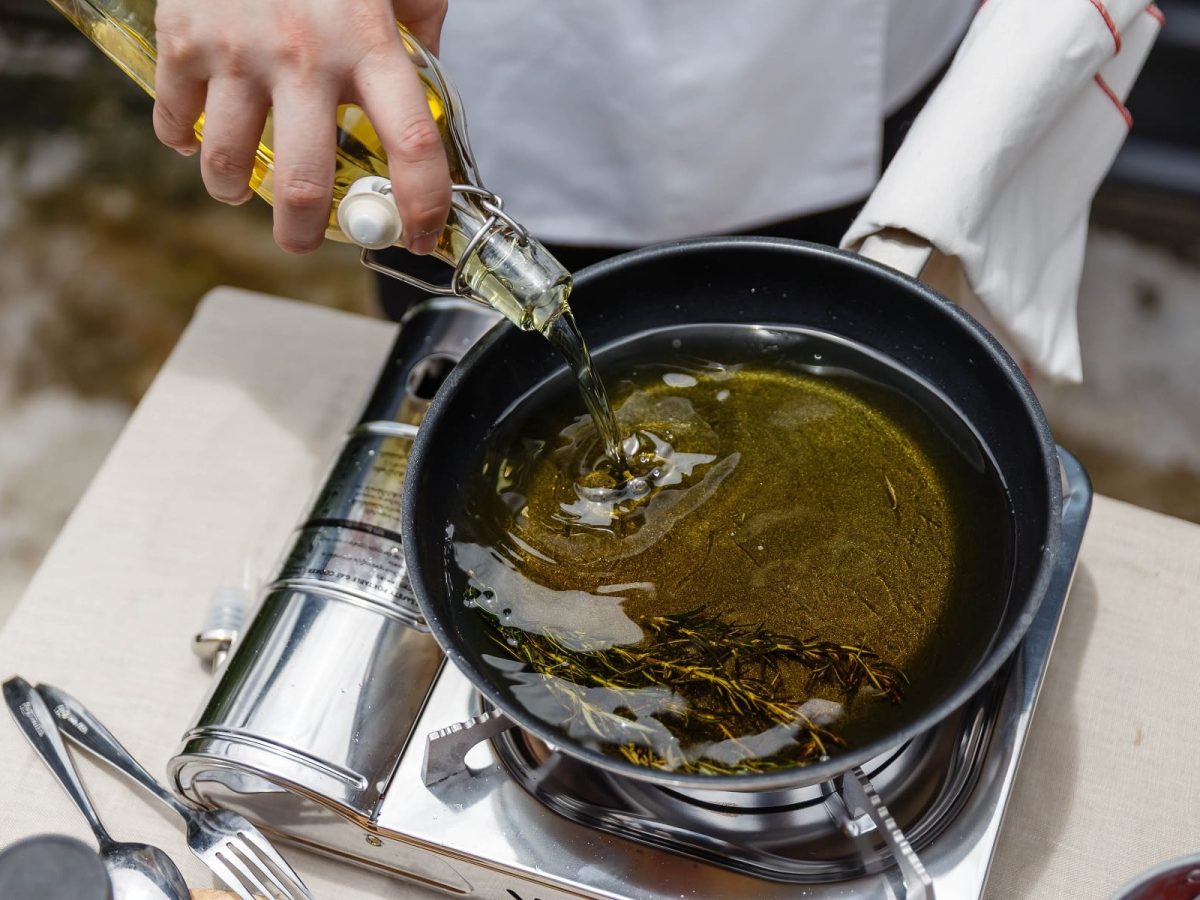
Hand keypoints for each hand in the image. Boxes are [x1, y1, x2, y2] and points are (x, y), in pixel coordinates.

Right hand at [153, 0, 450, 254]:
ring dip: (232, 189)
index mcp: (370, 44)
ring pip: (227, 164)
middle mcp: (305, 56)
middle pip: (303, 182)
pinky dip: (184, 139)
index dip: (422, 206)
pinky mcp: (182, 38)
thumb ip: (419, 27)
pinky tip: (198, 133)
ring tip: (241, 186)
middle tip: (302, 239)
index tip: (419, 237)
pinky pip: (174, 119)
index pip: (412, 146)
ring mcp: (238, 50)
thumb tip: (429, 83)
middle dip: (302, 233)